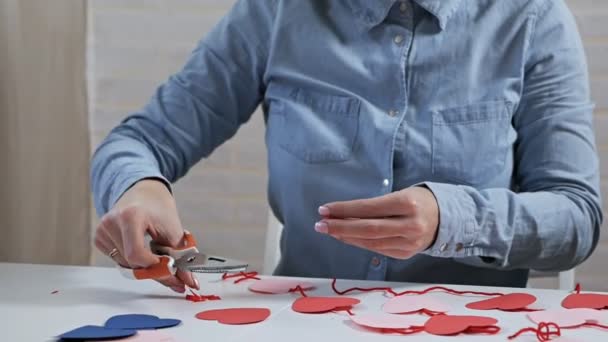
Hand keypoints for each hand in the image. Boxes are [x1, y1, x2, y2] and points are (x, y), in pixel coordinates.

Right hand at [94, 179, 198, 292]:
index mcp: (130, 216)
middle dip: (153, 271)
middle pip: (131, 263)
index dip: (154, 267)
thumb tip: (188, 282)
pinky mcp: (99, 238)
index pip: (136, 254)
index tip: (169, 269)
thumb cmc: (159, 208)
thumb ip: (180, 257)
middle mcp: (111, 222)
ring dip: (144, 267)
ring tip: (157, 256)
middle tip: (172, 275)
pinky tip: (142, 250)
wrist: (144, 192)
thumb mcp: (174, 231)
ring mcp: (102, 230)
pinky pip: (118, 261)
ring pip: (125, 265)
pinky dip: (133, 262)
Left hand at [315, 186, 439, 258]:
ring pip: (371, 242)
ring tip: (329, 231)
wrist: (446, 218)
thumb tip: (342, 213)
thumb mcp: (400, 194)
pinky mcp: (406, 254)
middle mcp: (410, 225)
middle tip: (320, 225)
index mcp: (408, 204)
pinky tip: (346, 238)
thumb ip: (375, 205)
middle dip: (340, 228)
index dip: (345, 210)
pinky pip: (377, 249)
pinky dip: (359, 244)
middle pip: (368, 229)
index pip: (369, 208)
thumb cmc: (417, 200)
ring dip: (346, 237)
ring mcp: (409, 243)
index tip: (325, 209)